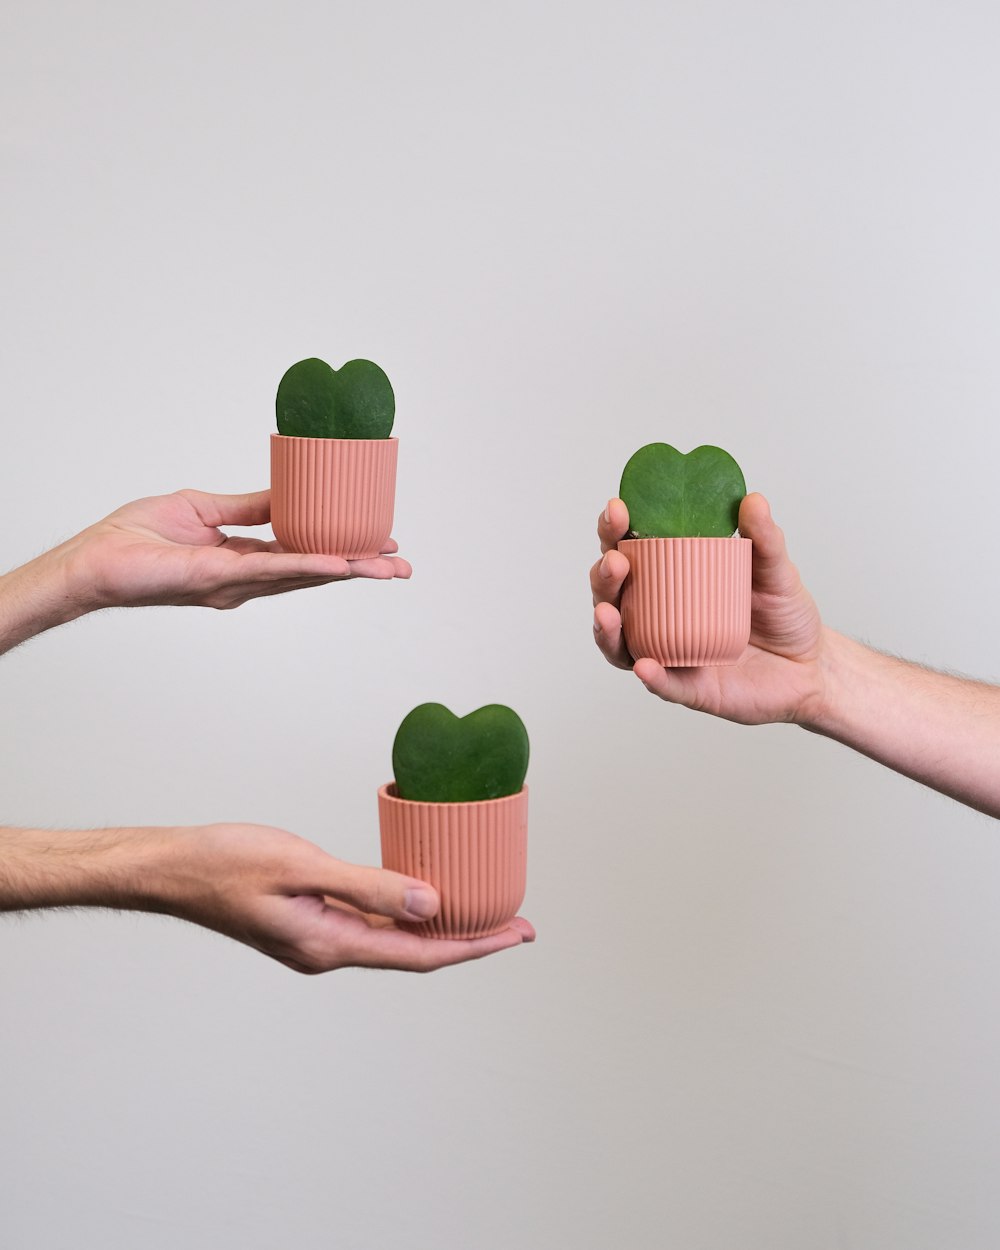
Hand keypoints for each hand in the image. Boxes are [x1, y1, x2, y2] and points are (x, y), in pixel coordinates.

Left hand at [61, 488, 410, 611]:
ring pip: (302, 574)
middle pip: (314, 571)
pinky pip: (269, 570)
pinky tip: (337, 563)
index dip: (343, 551)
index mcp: (243, 561)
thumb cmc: (134, 537)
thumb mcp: (202, 507)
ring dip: (347, 570)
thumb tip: (287, 493)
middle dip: (361, 569)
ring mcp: (234, 583)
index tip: (378, 545)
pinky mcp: (216, 577)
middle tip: (403, 568)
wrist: (94, 558)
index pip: (303, 556)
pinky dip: (306, 565)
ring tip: (386, 567)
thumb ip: (246, 506)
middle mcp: (246, 580)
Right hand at [160, 823, 535, 973]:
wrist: (173, 869)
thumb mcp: (301, 867)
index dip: (474, 945)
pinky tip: (417, 895)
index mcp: (330, 944)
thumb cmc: (226, 863)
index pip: (421, 953)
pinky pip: (369, 923)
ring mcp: (317, 939)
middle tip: (516, 922)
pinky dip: (403, 911)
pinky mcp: (307, 923)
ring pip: (393, 938)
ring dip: (438, 925)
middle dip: (468, 938)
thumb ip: (368, 887)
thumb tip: (432, 904)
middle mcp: (328, 950)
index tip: (517, 933)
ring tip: (479, 909)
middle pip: (414, 951)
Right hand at [590, 493, 826, 725]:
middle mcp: (658, 618)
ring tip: (607, 612)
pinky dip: (652, 677)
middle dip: (603, 578)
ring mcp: (669, 655)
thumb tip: (752, 500)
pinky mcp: (690, 690)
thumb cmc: (785, 616)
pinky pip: (665, 686)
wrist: (813, 666)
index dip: (614, 532)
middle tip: (614, 562)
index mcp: (671, 581)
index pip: (629, 553)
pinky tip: (645, 665)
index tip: (617, 510)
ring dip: (606, 628)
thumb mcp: (776, 571)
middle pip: (613, 597)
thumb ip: (764, 539)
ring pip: (621, 645)